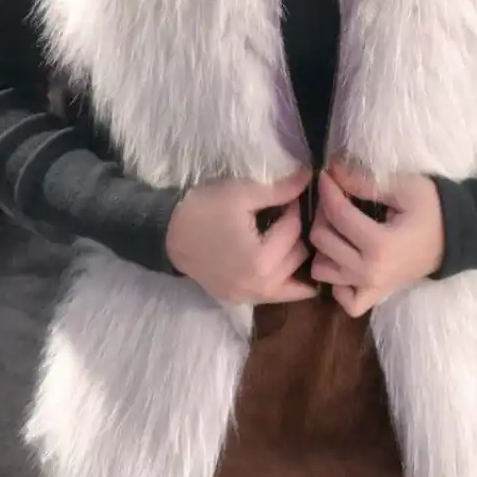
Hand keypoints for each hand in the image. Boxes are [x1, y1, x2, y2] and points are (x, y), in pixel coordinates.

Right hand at [165, 167, 317, 305]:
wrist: (168, 233)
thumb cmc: (204, 210)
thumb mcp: (242, 193)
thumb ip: (280, 189)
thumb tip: (309, 176)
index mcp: (260, 260)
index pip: (293, 230)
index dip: (293, 207)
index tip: (289, 194)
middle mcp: (259, 287)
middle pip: (298, 256)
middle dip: (298, 232)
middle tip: (290, 214)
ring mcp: (249, 297)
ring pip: (293, 283)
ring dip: (297, 258)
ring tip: (289, 236)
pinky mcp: (241, 300)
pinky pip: (276, 295)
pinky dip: (287, 282)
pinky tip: (288, 265)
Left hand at [309, 160, 445, 316]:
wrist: (456, 238)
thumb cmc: (432, 209)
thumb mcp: (404, 187)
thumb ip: (365, 182)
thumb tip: (334, 171)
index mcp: (380, 246)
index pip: (337, 214)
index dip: (327, 189)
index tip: (326, 173)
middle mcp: (370, 273)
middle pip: (322, 240)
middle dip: (323, 213)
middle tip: (336, 198)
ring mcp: (371, 288)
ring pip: (322, 270)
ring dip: (324, 246)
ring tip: (338, 227)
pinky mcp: (375, 297)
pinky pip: (340, 298)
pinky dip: (336, 280)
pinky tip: (345, 259)